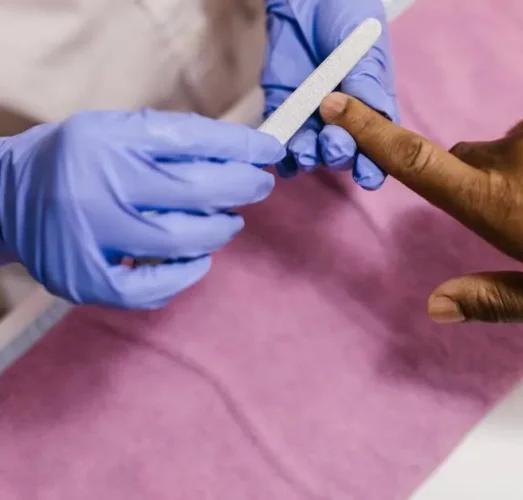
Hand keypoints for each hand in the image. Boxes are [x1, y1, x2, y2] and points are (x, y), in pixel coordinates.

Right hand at [0, 110, 283, 308]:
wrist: (7, 197)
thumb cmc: (79, 159)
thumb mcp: (119, 130)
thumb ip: (178, 139)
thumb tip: (247, 153)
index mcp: (107, 143)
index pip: (192, 141)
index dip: (241, 147)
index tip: (270, 150)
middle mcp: (98, 189)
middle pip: (195, 192)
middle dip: (241, 188)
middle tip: (256, 186)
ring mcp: (91, 240)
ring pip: (182, 240)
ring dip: (218, 230)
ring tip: (223, 220)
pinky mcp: (88, 280)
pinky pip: (154, 288)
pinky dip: (187, 275)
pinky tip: (198, 260)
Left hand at [262, 0, 396, 189]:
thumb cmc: (349, 19)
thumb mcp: (365, 50)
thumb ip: (366, 84)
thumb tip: (361, 116)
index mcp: (371, 111)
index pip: (376, 148)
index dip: (372, 167)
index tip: (367, 176)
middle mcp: (343, 121)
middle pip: (342, 154)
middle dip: (338, 154)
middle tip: (332, 141)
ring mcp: (311, 118)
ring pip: (310, 152)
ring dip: (307, 157)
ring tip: (303, 151)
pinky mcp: (282, 108)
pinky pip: (280, 138)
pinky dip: (279, 152)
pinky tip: (280, 156)